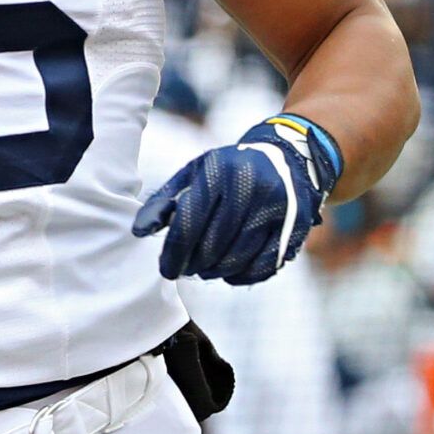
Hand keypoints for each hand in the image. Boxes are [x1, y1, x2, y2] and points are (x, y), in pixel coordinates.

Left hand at [132, 114, 340, 285]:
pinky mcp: (294, 228)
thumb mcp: (194, 173)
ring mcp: (276, 209)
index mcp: (220, 171)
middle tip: (186, 269)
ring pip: (237, 259)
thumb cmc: (229, 169)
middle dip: (194, 264)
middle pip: (213, 244)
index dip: (174, 251)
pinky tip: (230, 273)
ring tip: (205, 269)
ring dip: (215, 272)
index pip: (190, 221)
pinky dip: (242, 276)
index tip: (166, 269)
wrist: (287, 157)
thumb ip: (165, 201)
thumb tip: (139, 231)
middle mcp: (250, 188)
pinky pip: (263, 267)